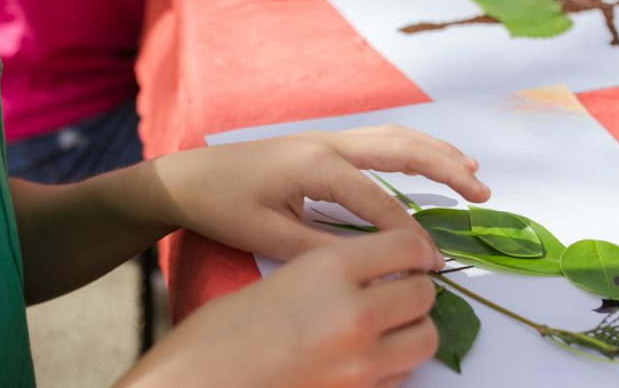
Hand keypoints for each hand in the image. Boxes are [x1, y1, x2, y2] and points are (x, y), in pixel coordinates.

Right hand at [117, 230, 440, 387]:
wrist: (193, 386)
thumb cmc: (218, 334)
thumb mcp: (279, 278)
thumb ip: (332, 273)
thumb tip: (373, 275)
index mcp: (328, 269)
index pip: (406, 245)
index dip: (416, 249)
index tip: (415, 255)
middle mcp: (353, 312)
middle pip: (423, 293)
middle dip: (415, 290)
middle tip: (399, 290)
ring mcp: (359, 362)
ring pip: (425, 338)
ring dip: (413, 328)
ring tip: (390, 326)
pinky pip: (401, 376)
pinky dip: (395, 364)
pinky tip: (367, 356)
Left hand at [152, 124, 489, 266]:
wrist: (189, 177)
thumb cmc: (224, 206)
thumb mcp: (270, 237)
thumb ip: (323, 249)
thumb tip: (373, 264)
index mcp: (317, 166)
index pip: (380, 202)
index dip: (410, 235)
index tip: (432, 264)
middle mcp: (330, 143)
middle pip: (402, 149)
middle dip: (446, 170)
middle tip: (483, 193)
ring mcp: (327, 138)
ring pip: (395, 137)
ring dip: (436, 152)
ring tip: (472, 171)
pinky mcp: (323, 143)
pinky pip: (379, 141)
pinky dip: (411, 148)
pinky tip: (426, 158)